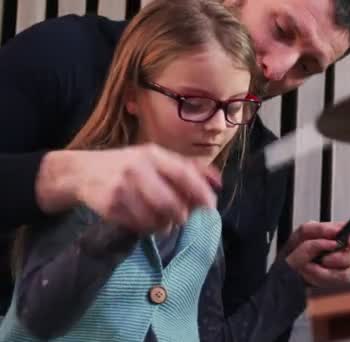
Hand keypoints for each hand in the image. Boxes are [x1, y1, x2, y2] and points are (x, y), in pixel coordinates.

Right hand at [36, 143, 220, 233]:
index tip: (211, 206)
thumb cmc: (126, 165)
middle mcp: (137, 169)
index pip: (184, 174)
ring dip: (164, 225)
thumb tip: (219, 181)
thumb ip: (187, 167)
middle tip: (182, 217)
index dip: (201, 192)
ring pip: (155, 219)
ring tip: (163, 221)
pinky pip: (138, 226)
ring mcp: (122, 189)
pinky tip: (145, 221)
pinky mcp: (110, 207)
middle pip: (171, 203)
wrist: (82, 172)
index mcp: (153, 155)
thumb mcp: (155, 157)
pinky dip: (147, 228)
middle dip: (181, 215)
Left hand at [282, 221, 349, 286]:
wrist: (287, 268)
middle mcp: (346, 250)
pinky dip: (320, 276)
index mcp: (340, 234)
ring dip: (326, 270)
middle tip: (326, 259)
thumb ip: (318, 229)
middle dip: (342, 258)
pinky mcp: (338, 281)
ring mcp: (344, 267)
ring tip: (309, 265)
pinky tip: (310, 271)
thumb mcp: (303, 233)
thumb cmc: (297, 248)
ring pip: (348, 271)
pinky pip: (336, 281)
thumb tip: (334, 231)